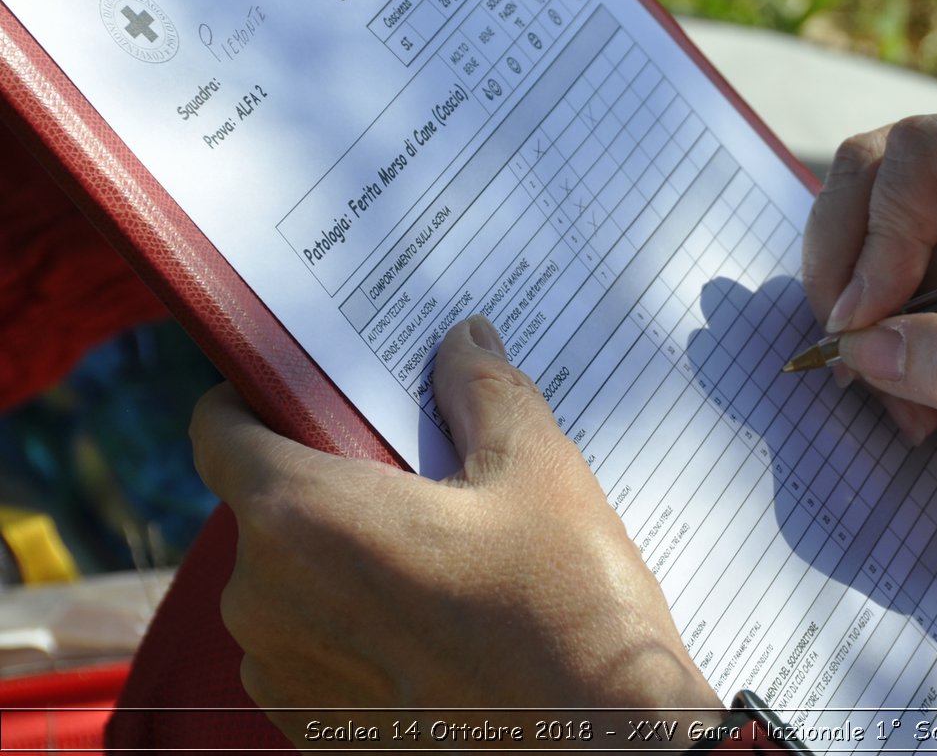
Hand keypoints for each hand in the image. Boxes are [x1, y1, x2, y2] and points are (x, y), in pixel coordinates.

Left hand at [191, 316, 720, 745]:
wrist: (599, 754)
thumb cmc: (566, 615)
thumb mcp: (540, 472)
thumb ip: (485, 391)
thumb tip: (463, 342)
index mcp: (301, 516)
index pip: (218, 427)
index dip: (260, 396)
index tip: (318, 392)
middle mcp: (263, 598)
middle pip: (268, 502)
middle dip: (335, 479)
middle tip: (424, 471)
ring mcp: (280, 675)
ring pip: (292, 578)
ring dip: (348, 557)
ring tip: (449, 553)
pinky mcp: (309, 730)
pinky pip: (312, 646)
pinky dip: (359, 622)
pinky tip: (444, 620)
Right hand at [801, 113, 936, 512]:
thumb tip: (865, 346)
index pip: (928, 154)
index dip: (882, 233)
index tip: (866, 323)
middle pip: (871, 170)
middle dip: (847, 269)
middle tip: (856, 360)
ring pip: (850, 219)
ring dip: (854, 311)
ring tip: (903, 396)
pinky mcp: (934, 250)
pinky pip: (859, 269)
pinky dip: (863, 334)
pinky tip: (909, 391)